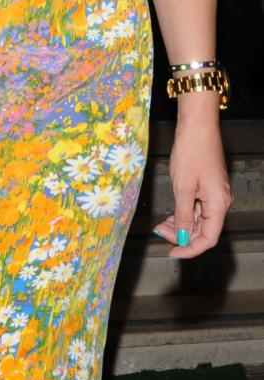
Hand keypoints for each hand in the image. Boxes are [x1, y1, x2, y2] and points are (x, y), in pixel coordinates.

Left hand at [152, 99, 231, 257]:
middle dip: (181, 235)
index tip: (172, 253)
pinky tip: (169, 215)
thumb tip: (182, 237)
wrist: (197, 127)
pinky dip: (182, 212)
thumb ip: (183, 214)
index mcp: (218, 205)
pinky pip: (196, 207)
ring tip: (160, 225)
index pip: (207, 238)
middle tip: (159, 233)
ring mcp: (214, 194)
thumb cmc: (190, 152)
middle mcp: (220, 202)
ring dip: (180, 224)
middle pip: (203, 229)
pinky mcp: (207, 187)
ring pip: (198, 219)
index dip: (190, 248)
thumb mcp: (182, 186)